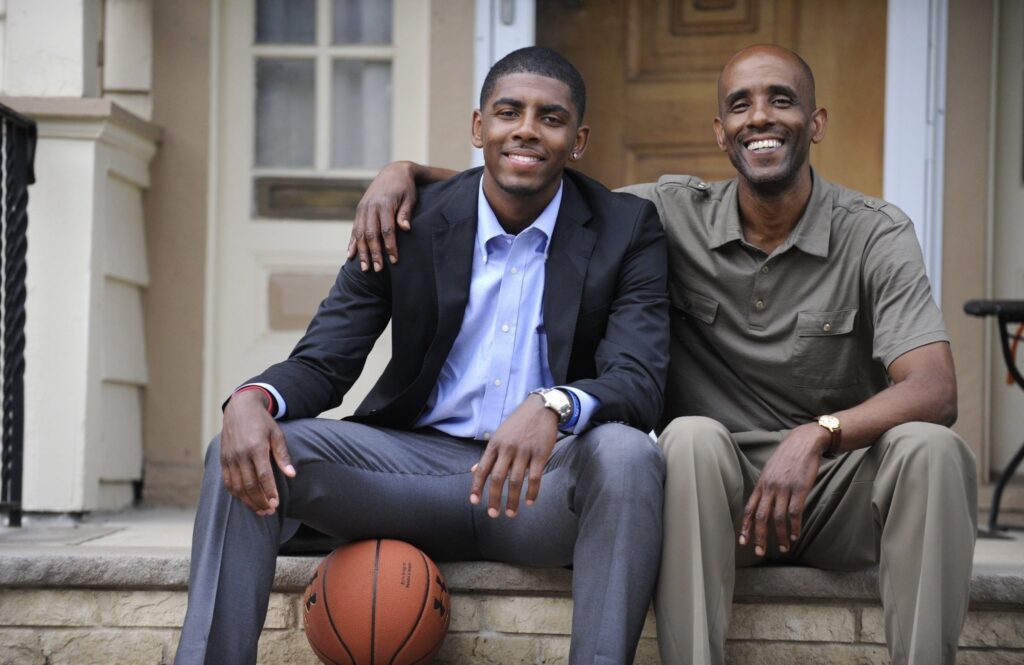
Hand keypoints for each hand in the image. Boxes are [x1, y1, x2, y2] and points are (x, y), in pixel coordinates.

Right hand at [219, 389, 295, 515]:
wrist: (240, 408)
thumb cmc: (262, 422)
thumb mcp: (277, 434)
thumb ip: (283, 455)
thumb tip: (292, 475)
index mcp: (256, 447)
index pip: (263, 475)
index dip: (270, 491)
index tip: (276, 503)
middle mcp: (240, 454)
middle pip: (249, 485)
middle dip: (260, 501)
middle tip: (269, 511)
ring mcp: (229, 458)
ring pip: (237, 486)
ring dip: (248, 501)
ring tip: (260, 510)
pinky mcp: (223, 459)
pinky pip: (227, 481)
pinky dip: (236, 494)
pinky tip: (246, 500)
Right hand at [348, 161, 417, 271]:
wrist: (393, 172)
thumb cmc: (405, 188)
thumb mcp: (409, 198)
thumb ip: (405, 213)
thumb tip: (405, 229)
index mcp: (384, 204)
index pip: (387, 230)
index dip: (390, 246)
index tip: (394, 260)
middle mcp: (370, 207)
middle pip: (371, 234)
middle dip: (374, 254)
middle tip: (378, 270)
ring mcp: (363, 209)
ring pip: (360, 234)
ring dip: (362, 252)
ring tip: (364, 268)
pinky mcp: (359, 210)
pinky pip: (354, 229)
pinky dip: (352, 243)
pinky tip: (350, 255)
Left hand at [469, 395, 558, 517]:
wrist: (541, 408)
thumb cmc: (518, 423)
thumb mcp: (499, 435)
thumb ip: (489, 454)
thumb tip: (474, 470)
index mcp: (495, 444)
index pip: (482, 469)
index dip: (477, 487)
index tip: (474, 502)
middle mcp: (507, 448)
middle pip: (497, 478)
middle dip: (493, 498)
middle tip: (493, 514)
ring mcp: (524, 451)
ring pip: (516, 481)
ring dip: (512, 500)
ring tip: (511, 513)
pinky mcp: (540, 454)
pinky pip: (535, 477)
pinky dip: (532, 492)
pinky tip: (530, 502)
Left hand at [738, 423, 828, 555]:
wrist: (804, 442)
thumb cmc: (788, 457)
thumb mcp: (771, 470)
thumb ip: (766, 487)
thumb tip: (762, 502)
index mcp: (761, 484)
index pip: (749, 509)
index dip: (745, 527)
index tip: (743, 542)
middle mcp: (770, 487)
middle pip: (760, 516)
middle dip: (759, 536)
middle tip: (760, 552)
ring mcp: (784, 488)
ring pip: (778, 517)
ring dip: (780, 535)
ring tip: (783, 548)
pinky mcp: (800, 488)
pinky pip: (795, 512)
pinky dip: (794, 526)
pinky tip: (795, 535)